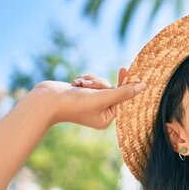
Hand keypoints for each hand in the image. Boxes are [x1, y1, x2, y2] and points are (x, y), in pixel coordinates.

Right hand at [29, 68, 144, 128]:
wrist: (45, 99)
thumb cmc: (74, 102)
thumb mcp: (102, 97)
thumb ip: (123, 92)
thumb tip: (143, 86)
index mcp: (106, 119)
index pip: (122, 99)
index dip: (123, 84)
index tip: (125, 70)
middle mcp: (100, 113)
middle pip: (111, 90)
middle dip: (100, 84)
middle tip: (88, 86)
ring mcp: (91, 103)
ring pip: (101, 83)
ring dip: (91, 81)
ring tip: (78, 85)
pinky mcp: (82, 94)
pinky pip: (92, 81)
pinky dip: (84, 80)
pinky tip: (74, 84)